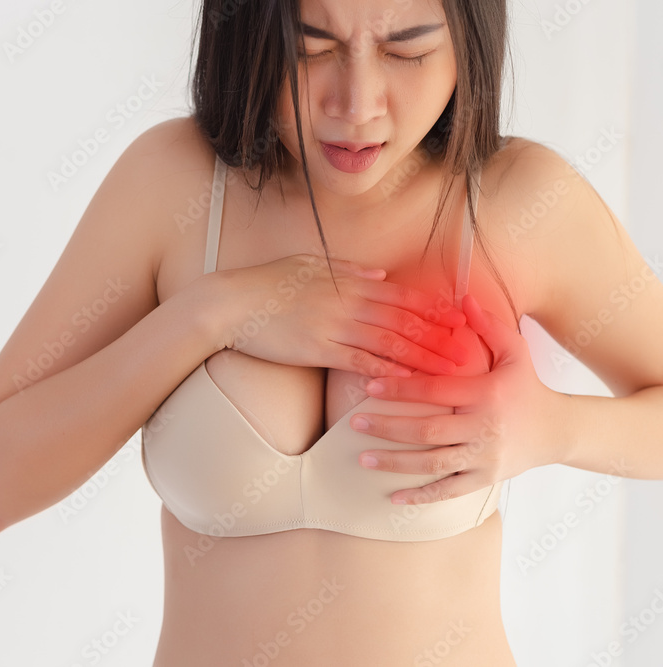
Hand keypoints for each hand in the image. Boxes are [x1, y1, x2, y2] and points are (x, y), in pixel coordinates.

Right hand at [213, 253, 471, 376]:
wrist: (230, 304)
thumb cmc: (266, 283)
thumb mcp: (309, 265)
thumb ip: (348, 271)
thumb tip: (382, 277)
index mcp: (349, 280)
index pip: (403, 295)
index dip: (434, 308)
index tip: (460, 319)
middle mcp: (348, 302)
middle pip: (405, 320)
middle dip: (441, 336)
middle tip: (470, 350)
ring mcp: (335, 326)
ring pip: (390, 342)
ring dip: (423, 357)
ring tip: (450, 370)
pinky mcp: (319, 350)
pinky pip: (361, 362)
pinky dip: (387, 372)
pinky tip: (407, 383)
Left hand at [350, 293, 566, 503]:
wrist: (559, 432)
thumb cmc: (528, 387)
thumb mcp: (516, 353)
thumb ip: (489, 325)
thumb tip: (463, 295)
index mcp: (487, 394)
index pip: (435, 390)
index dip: (400, 388)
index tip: (368, 385)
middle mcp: (484, 428)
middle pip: (427, 430)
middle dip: (387, 427)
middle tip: (354, 422)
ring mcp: (485, 457)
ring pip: (433, 464)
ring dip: (395, 463)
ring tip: (363, 459)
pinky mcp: (486, 479)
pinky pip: (448, 490)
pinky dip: (421, 497)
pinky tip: (393, 498)